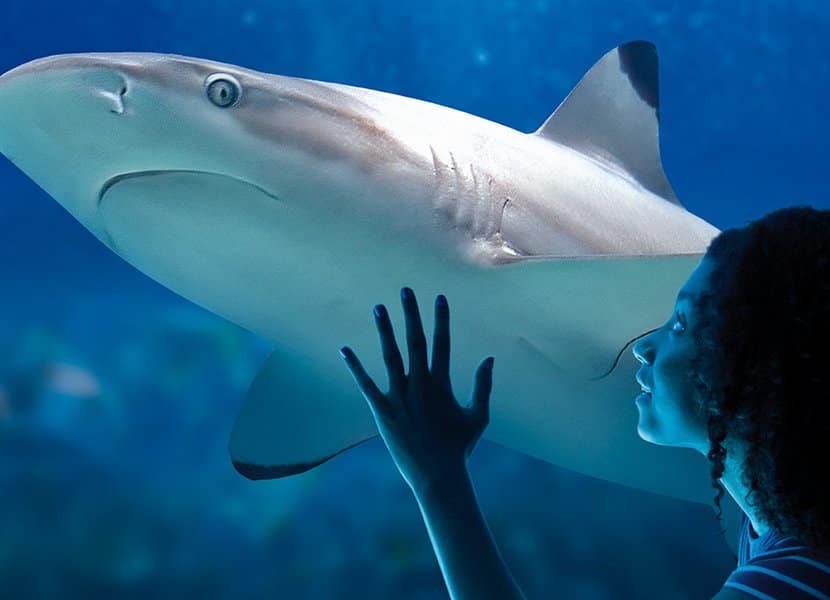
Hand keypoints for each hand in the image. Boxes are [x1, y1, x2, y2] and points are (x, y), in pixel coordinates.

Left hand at [339, 287, 494, 493]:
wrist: (438, 476)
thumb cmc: (459, 448)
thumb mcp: (479, 417)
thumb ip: (484, 387)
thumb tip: (490, 359)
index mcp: (442, 384)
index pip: (442, 344)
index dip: (441, 319)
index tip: (439, 297)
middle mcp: (420, 386)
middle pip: (415, 342)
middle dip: (411, 314)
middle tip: (405, 290)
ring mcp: (400, 398)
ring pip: (390, 357)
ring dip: (385, 331)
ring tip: (378, 308)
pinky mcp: (383, 412)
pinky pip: (366, 385)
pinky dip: (355, 368)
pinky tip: (344, 350)